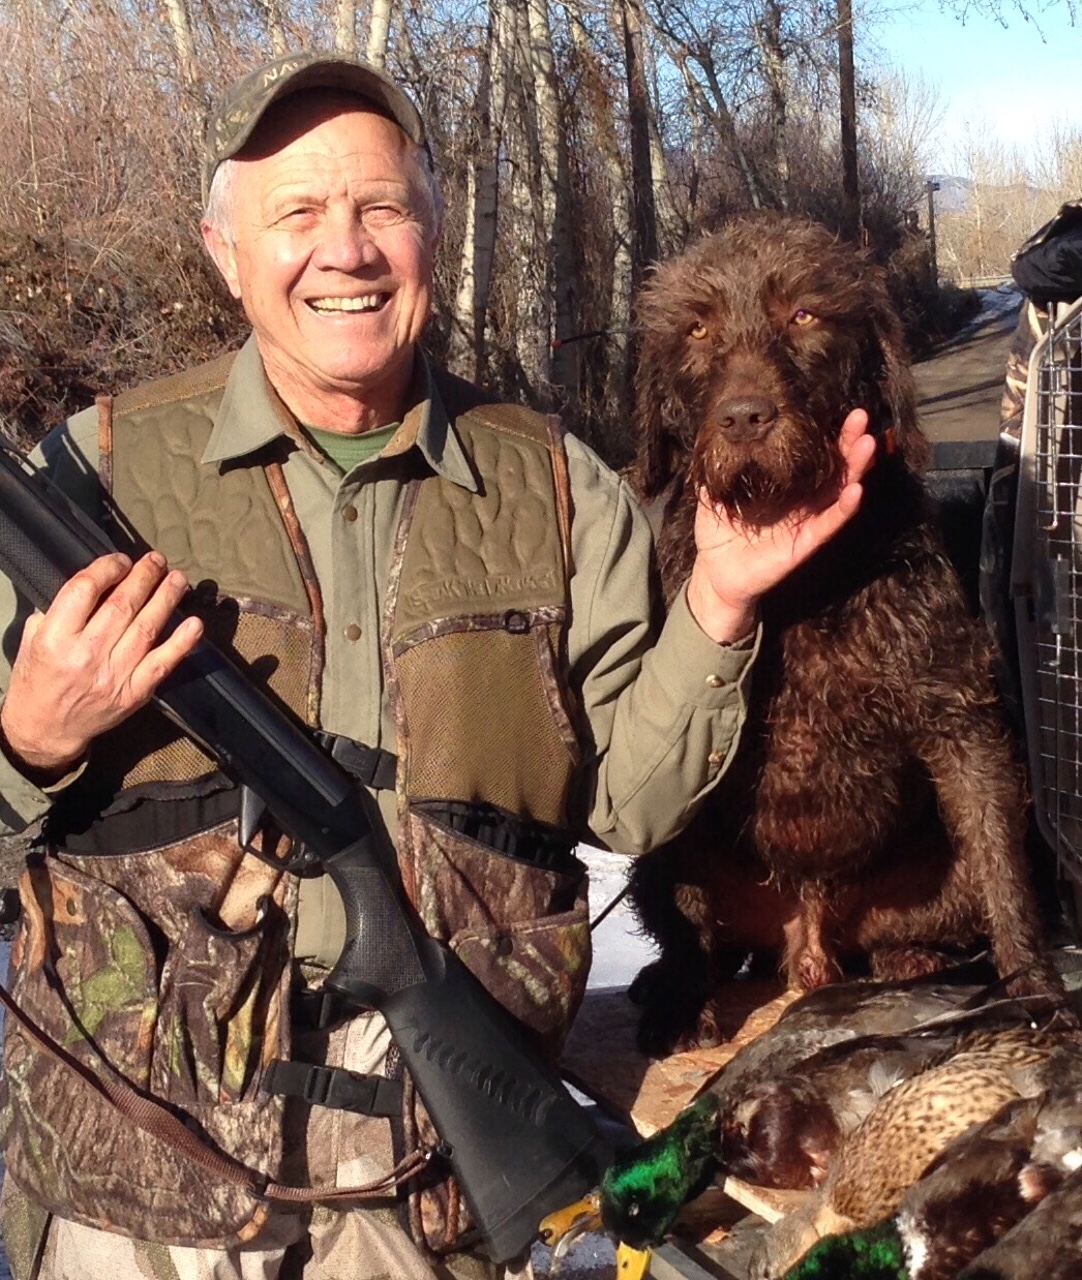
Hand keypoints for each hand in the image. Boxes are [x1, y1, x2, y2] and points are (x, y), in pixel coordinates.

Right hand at [0, 551, 203, 777]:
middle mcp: (85, 655)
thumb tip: (93, 583)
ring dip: (166, 599)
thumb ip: (55, 612)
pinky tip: (195, 624)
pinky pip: (162, 663)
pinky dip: (181, 643)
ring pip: (146, 628)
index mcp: (54, 639)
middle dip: (143, 577)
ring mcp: (113, 675)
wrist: (46, 730)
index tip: (121, 559)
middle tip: (157, 560)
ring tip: (178, 579)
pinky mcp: (134, 693)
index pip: (85, 591)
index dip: (108, 568)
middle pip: (121, 605)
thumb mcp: (31, 641)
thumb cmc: (38, 680)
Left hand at [686, 410, 874, 641]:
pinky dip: (844, 508)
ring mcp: (807, 520)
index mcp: (784, 484)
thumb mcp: (713, 493)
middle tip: (862, 417)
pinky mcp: (806, 543)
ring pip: (840, 491)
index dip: (825, 432)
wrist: (714, 573)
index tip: (837, 407)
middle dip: (850, 441)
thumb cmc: (718, 531)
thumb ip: (718, 465)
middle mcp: (802, 499)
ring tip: (867, 445)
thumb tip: (713, 431)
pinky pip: (829, 524)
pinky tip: (855, 491)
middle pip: (834, 466)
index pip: (811, 453)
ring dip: (856, 468)